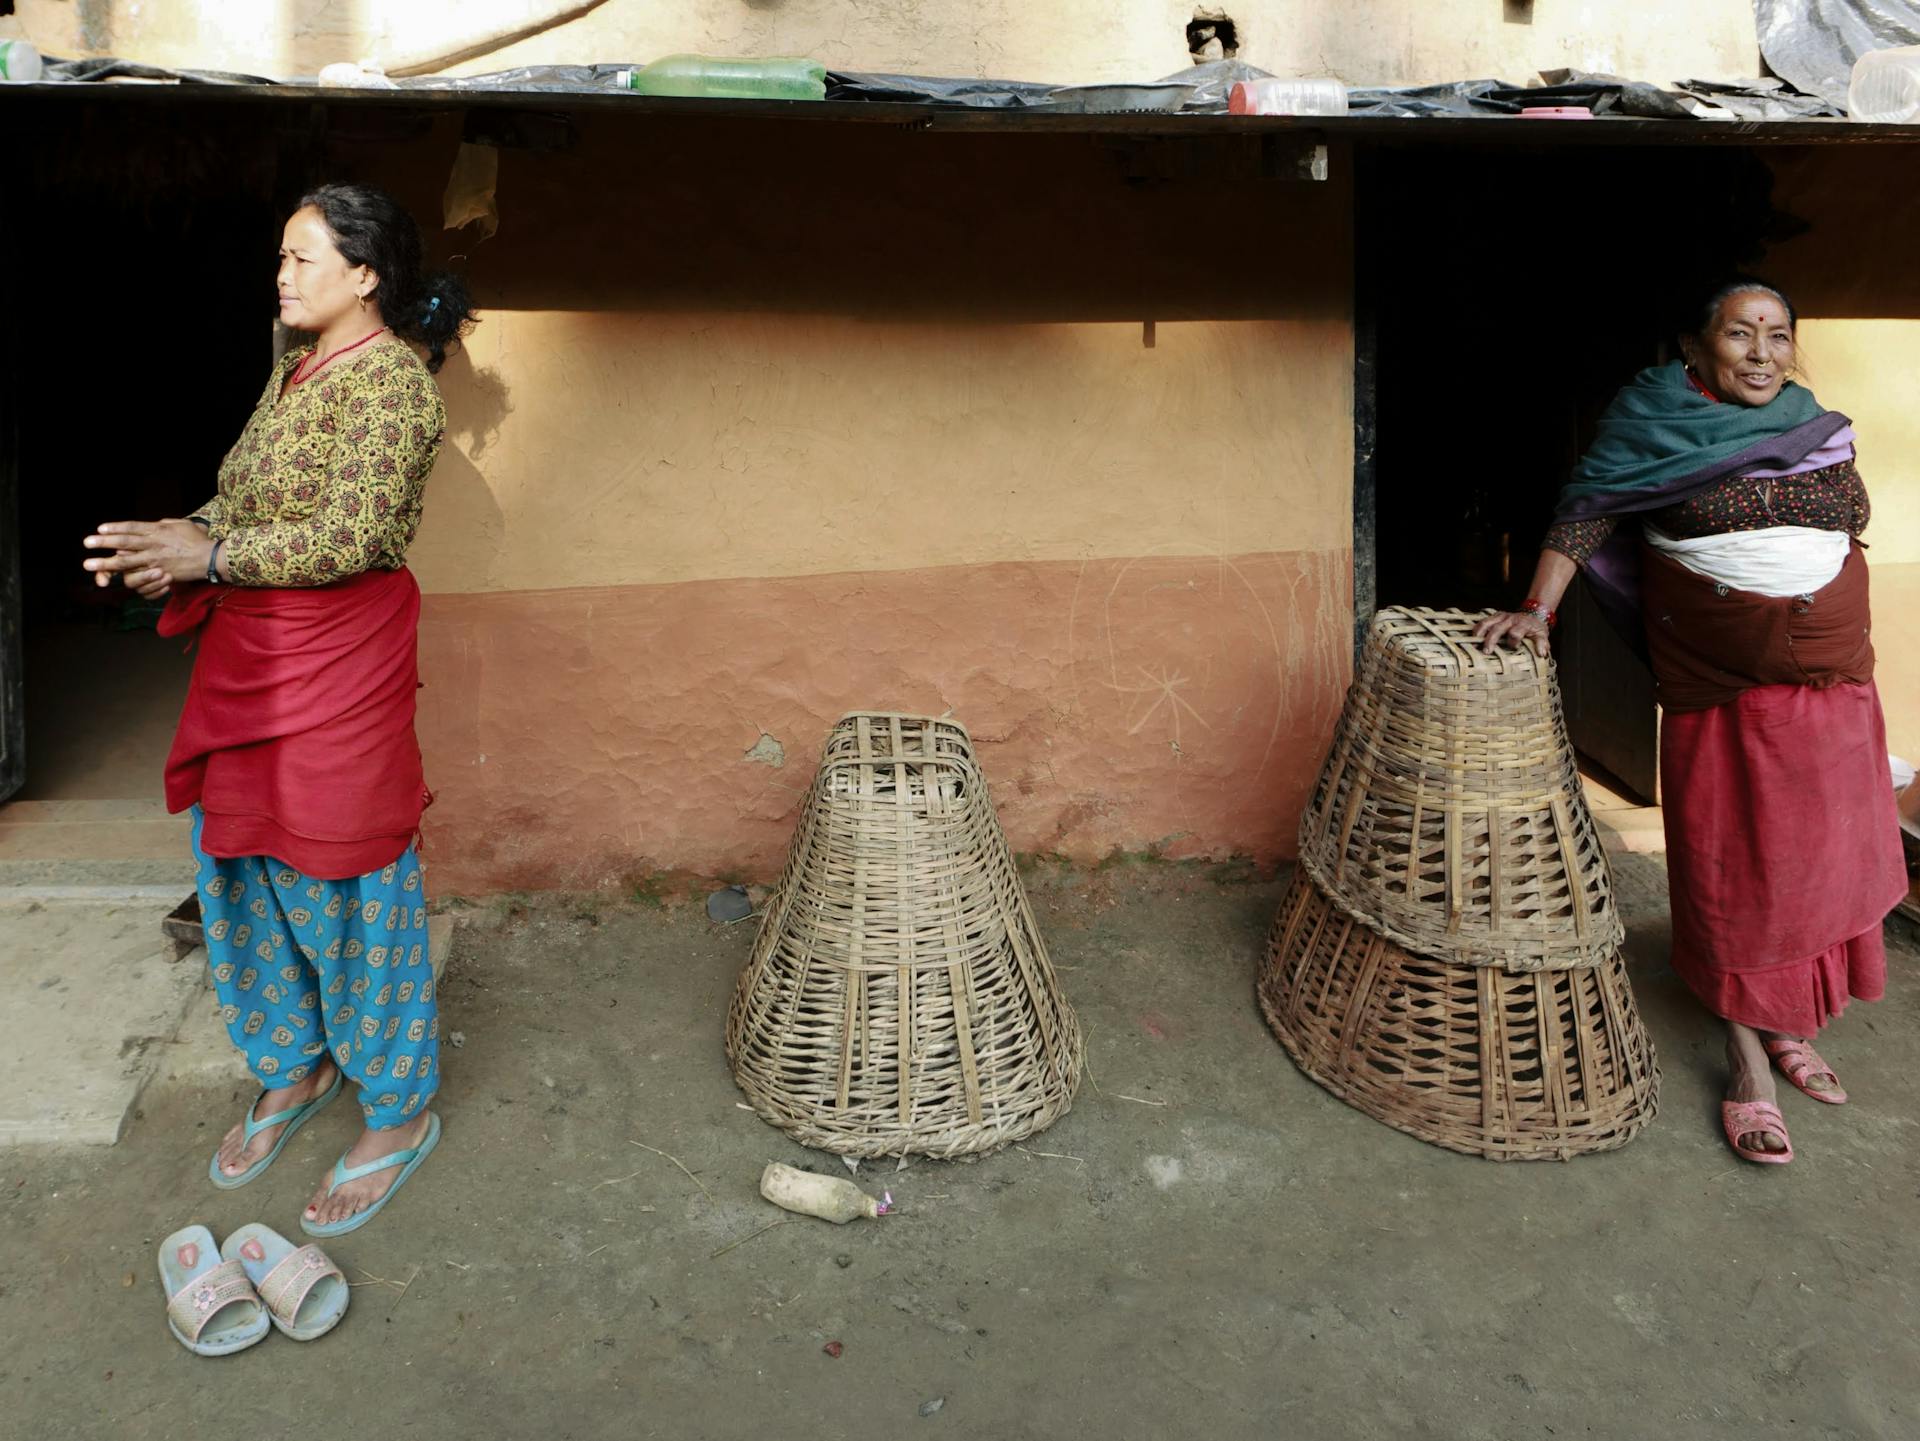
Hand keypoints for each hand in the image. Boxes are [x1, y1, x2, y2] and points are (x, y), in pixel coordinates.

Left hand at [82, 520, 213, 600]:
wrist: (212, 559)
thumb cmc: (198, 539)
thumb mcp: (181, 524)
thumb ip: (164, 523)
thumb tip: (154, 524)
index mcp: (157, 531)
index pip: (132, 528)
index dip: (115, 528)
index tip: (100, 528)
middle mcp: (153, 545)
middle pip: (124, 542)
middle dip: (103, 543)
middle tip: (87, 543)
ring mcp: (155, 561)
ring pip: (125, 562)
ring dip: (105, 564)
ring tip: (90, 565)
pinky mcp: (160, 575)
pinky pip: (140, 579)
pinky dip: (128, 579)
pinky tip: (118, 580)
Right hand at [1473, 609, 1550, 656]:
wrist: (1533, 614)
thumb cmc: (1535, 628)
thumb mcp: (1542, 635)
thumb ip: (1542, 643)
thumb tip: (1541, 654)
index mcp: (1522, 624)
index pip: (1515, 632)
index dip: (1513, 641)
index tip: (1513, 647)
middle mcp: (1510, 620)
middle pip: (1498, 628)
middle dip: (1491, 640)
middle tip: (1486, 651)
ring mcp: (1501, 617)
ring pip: (1487, 623)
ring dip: (1480, 633)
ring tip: (1474, 642)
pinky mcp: (1495, 616)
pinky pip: (1483, 621)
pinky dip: (1477, 628)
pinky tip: (1472, 636)